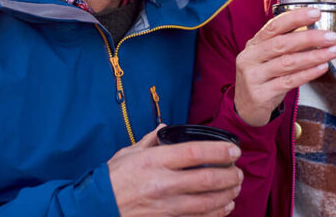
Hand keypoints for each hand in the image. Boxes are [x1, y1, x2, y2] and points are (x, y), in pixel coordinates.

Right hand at [108, 125, 242, 215]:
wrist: (97, 207)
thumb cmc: (112, 178)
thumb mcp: (129, 152)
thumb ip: (150, 140)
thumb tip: (163, 128)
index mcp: (155, 160)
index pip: (194, 152)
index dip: (218, 151)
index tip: (233, 150)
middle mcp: (163, 183)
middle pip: (206, 179)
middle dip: (229, 174)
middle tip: (238, 170)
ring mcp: (166, 205)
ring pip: (206, 202)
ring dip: (227, 194)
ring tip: (236, 186)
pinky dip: (216, 213)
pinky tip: (225, 206)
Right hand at [235, 7, 335, 126]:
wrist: (245, 108)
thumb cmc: (262, 78)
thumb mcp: (265, 58)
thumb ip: (282, 44)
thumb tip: (313, 29)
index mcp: (253, 45)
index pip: (273, 27)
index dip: (295, 18)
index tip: (316, 12)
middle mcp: (249, 58)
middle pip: (281, 44)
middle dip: (309, 38)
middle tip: (331, 36)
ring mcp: (253, 77)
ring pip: (287, 63)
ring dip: (313, 56)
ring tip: (333, 51)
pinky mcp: (261, 94)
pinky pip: (288, 82)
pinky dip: (308, 74)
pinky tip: (323, 67)